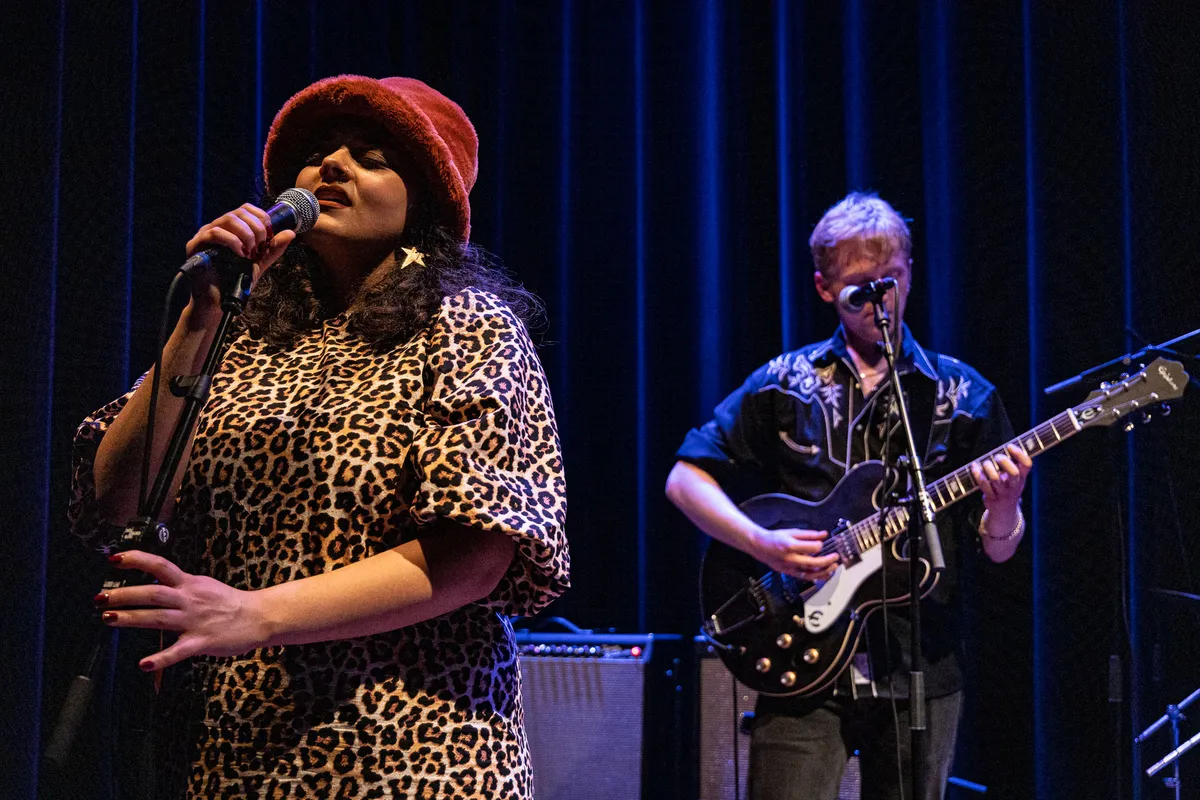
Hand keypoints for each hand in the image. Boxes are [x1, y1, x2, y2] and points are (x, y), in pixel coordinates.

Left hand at [96, 550, 268, 670]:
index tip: (114, 559)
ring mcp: (195, 620)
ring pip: (158, 617)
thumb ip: (180, 586)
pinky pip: (178, 651)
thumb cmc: (230, 603)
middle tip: (100, 598)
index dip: (136, 560)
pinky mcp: (202, 642)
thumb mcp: (204, 586)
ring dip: (131, 618)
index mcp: (190, 584)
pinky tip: (144, 665)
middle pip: (152, 593)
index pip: (160, 566)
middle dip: (124, 594)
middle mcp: (190, 599)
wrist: (260, 617)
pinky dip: (160, 659)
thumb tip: (154, 585)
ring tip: (108, 619)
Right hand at [184, 203, 296, 307]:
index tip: (269, 237)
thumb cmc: (236, 281)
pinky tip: (240, 254)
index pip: (246, 209)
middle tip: (259, 247)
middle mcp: (217, 227)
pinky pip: (215, 233)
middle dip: (256, 229)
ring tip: (250, 252)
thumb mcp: (260, 262)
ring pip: (228, 219)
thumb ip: (273, 248)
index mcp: (230, 228)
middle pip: (239, 212)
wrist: (219, 301)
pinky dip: (232, 241)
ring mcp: (204, 234)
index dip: (261, 218)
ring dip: (246, 234)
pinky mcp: (195, 245)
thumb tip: (291, 232)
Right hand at [751, 527, 839, 581]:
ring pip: (810, 574)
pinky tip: (823, 574)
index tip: (822, 543)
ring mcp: (789, 568)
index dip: (819, 545)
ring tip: (833, 568)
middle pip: (813, 564)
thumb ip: (809, 534)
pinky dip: (815, 576)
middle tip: (836, 557)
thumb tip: (823, 534)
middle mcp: (790, 559)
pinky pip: (804, 577)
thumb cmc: (775, 538)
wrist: (759, 546)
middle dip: (827, 561)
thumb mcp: (791, 532)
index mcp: (790, 546)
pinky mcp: (788, 573)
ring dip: (824, 572)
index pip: (811, 548)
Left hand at [969, 443, 1032, 522]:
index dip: (1019, 454)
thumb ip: (1013, 463)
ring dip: (988, 467)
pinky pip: (983, 485)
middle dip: (1004, 461)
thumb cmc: (1008, 486)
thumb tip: (1008, 445)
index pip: (1027, 464)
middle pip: (1014, 472)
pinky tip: (974, 467)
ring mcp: (1003, 493)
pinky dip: (977, 474)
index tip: (1009, 446)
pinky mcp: (991, 498)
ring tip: (985, 463)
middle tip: (996, 457)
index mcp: (1022, 477)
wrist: (1005, 511)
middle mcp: (1014, 485)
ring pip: (996, 478)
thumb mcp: (1015, 477)